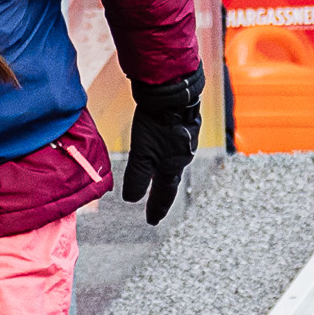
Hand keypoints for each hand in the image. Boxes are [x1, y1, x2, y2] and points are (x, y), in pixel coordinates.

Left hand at [121, 71, 203, 225]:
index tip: (152, 221)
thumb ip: (138, 177)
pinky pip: (171, 149)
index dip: (157, 207)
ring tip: (157, 181)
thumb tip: (131, 200)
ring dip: (163, 176)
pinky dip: (164, 158)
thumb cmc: (159, 125)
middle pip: (169, 180)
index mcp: (173, 166)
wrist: (172, 93)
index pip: (164, 194)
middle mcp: (180, 156)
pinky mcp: (179, 126)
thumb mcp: (143, 154)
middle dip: (161, 194)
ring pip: (171, 164)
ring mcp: (182, 141)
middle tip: (155, 207)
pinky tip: (161, 151)